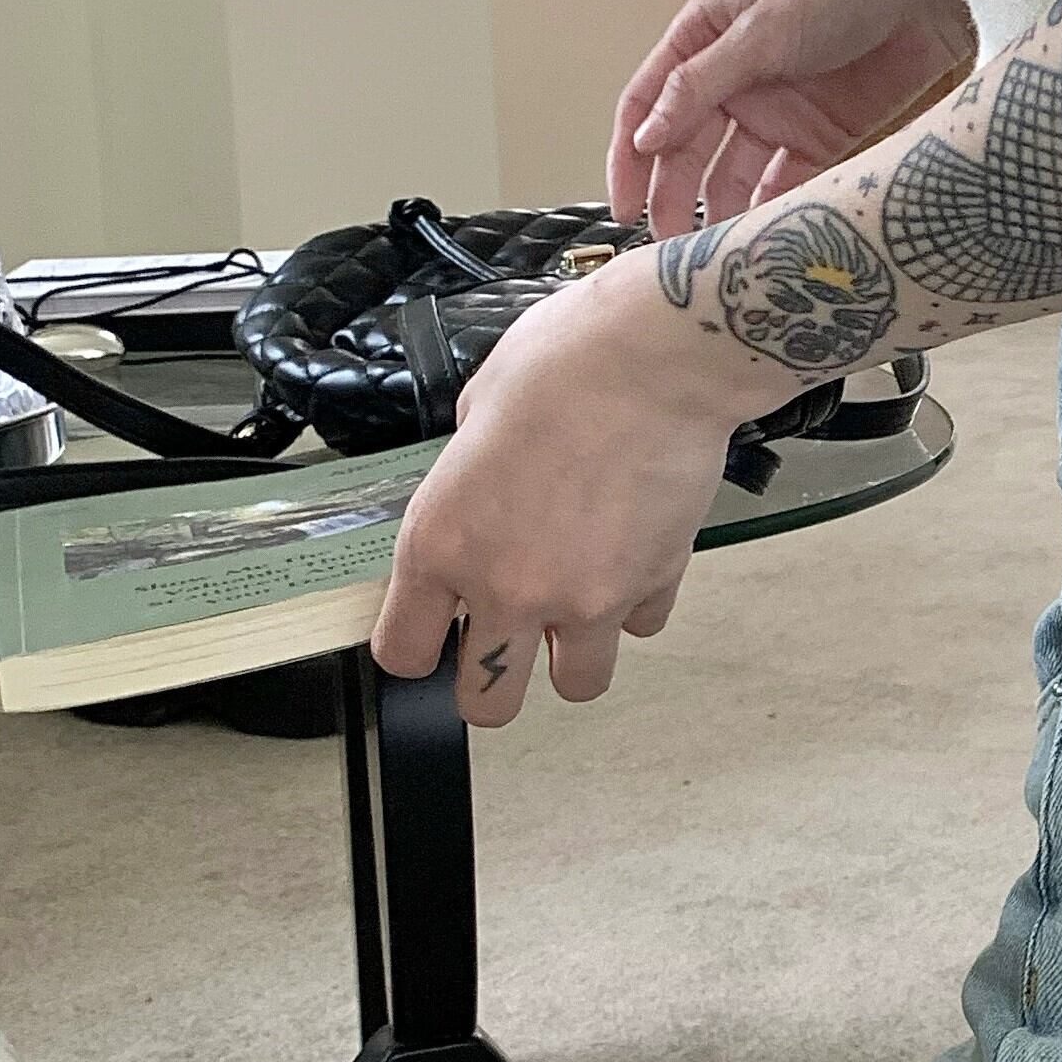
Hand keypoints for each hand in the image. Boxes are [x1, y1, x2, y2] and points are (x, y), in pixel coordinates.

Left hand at [371, 254, 752, 727]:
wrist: (656, 359)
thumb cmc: (562, 364)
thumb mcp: (475, 411)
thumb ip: (467, 480)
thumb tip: (481, 494)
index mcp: (442, 543)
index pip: (404, 652)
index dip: (417, 648)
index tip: (433, 634)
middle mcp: (507, 588)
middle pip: (485, 702)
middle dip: (491, 682)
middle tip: (504, 649)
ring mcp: (586, 599)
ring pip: (577, 685)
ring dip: (572, 656)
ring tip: (579, 610)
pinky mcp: (651, 587)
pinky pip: (640, 625)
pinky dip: (636, 602)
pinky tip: (632, 555)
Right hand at [607, 0, 971, 236]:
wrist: (924, 1)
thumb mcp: (759, 31)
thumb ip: (700, 85)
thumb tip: (645, 136)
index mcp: (701, 39)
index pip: (647, 104)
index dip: (629, 157)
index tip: (624, 206)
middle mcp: (729, 79)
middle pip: (684, 149)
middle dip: (672, 196)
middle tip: (668, 245)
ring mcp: (772, 113)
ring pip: (729, 174)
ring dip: (716, 211)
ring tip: (710, 252)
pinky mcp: (814, 140)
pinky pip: (781, 185)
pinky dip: (768, 210)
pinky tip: (759, 236)